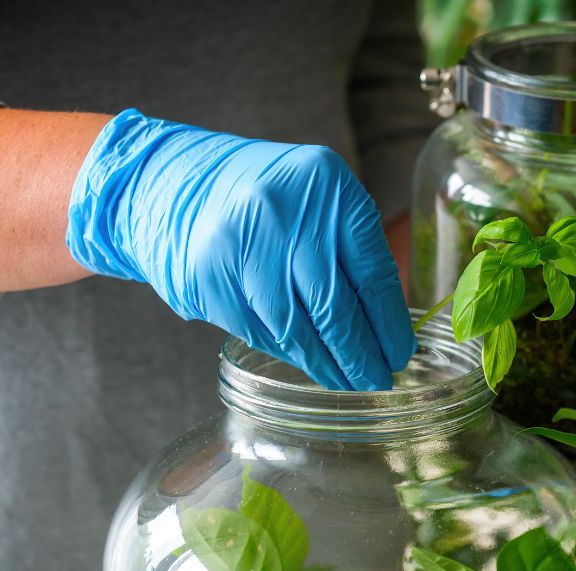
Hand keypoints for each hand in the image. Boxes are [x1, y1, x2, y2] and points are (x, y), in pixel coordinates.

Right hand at [66, 109, 414, 390]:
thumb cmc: (267, 196)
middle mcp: (285, 213)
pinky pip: (260, 331)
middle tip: (377, 380)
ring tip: (346, 382)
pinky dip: (288, 354)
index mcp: (328, 186)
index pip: (372, 272)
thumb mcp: (320, 199)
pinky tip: (307, 363)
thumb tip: (388, 326)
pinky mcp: (210, 278)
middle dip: (360, 355)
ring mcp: (242, 246)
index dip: (389, 324)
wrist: (176, 183)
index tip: (399, 354)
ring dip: (325, 364)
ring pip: (296, 328)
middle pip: (334, 306)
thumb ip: (353, 250)